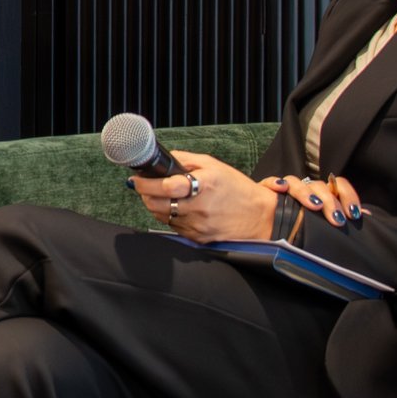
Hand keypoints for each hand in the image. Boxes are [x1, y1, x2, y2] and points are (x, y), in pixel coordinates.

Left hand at [130, 151, 282, 241]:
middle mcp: (199, 207)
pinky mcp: (197, 238)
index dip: (145, 183)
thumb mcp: (214, 166)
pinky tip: (175, 208)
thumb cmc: (237, 189)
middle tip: (143, 186)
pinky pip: (173, 227)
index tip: (136, 179)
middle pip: (156, 204)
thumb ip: (186, 160)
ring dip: (154, 205)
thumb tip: (163, 159)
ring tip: (158, 196)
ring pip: (161, 216)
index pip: (165, 186)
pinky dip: (168, 216)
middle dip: (144, 194)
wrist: (260, 216)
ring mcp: (197, 225)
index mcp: (204, 185)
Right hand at [271, 173, 366, 230]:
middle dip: (331, 202)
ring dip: (306, 193)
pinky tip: (281, 189)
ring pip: (296, 182)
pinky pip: (270, 182)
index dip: (348, 196)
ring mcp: (286, 189)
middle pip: (320, 185)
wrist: (270, 230)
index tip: (354, 215)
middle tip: (338, 220)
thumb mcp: (326, 223)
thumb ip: (344, 216)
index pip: (339, 184)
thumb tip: (370, 217)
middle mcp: (306, 189)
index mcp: (323, 194)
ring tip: (314, 206)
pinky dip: (275, 183)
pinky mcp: (266, 191)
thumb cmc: (302, 226)